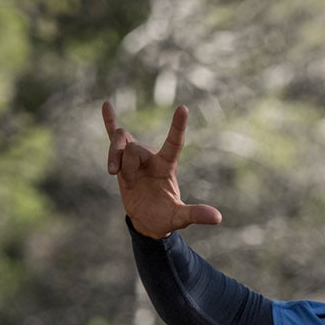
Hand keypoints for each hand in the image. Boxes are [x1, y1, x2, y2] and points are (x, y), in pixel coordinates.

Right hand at [103, 102, 221, 238]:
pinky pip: (114, 136)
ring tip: (113, 173)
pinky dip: (109, 121)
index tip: (183, 108)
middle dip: (128, 165)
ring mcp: (136, 156)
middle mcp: (152, 157)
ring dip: (114, 156)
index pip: (174, 143)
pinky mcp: (122, 159)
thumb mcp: (179, 218)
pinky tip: (106, 105)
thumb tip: (218, 218)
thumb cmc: (165, 217)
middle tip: (129, 183)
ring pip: (121, 141)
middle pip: (135, 148)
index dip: (178, 126)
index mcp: (167, 166)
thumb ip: (195, 214)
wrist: (146, 220)